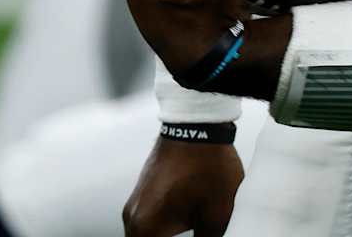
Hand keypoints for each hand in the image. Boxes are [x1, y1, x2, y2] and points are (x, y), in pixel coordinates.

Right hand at [123, 135, 243, 236]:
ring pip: (146, 236)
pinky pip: (148, 222)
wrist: (198, 125)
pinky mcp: (142, 194)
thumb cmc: (207, 165)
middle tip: (197, 235)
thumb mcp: (218, 214)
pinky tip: (184, 224)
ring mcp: (135, 204)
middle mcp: (133, 217)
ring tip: (195, 231)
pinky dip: (163, 229)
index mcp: (146, 227)